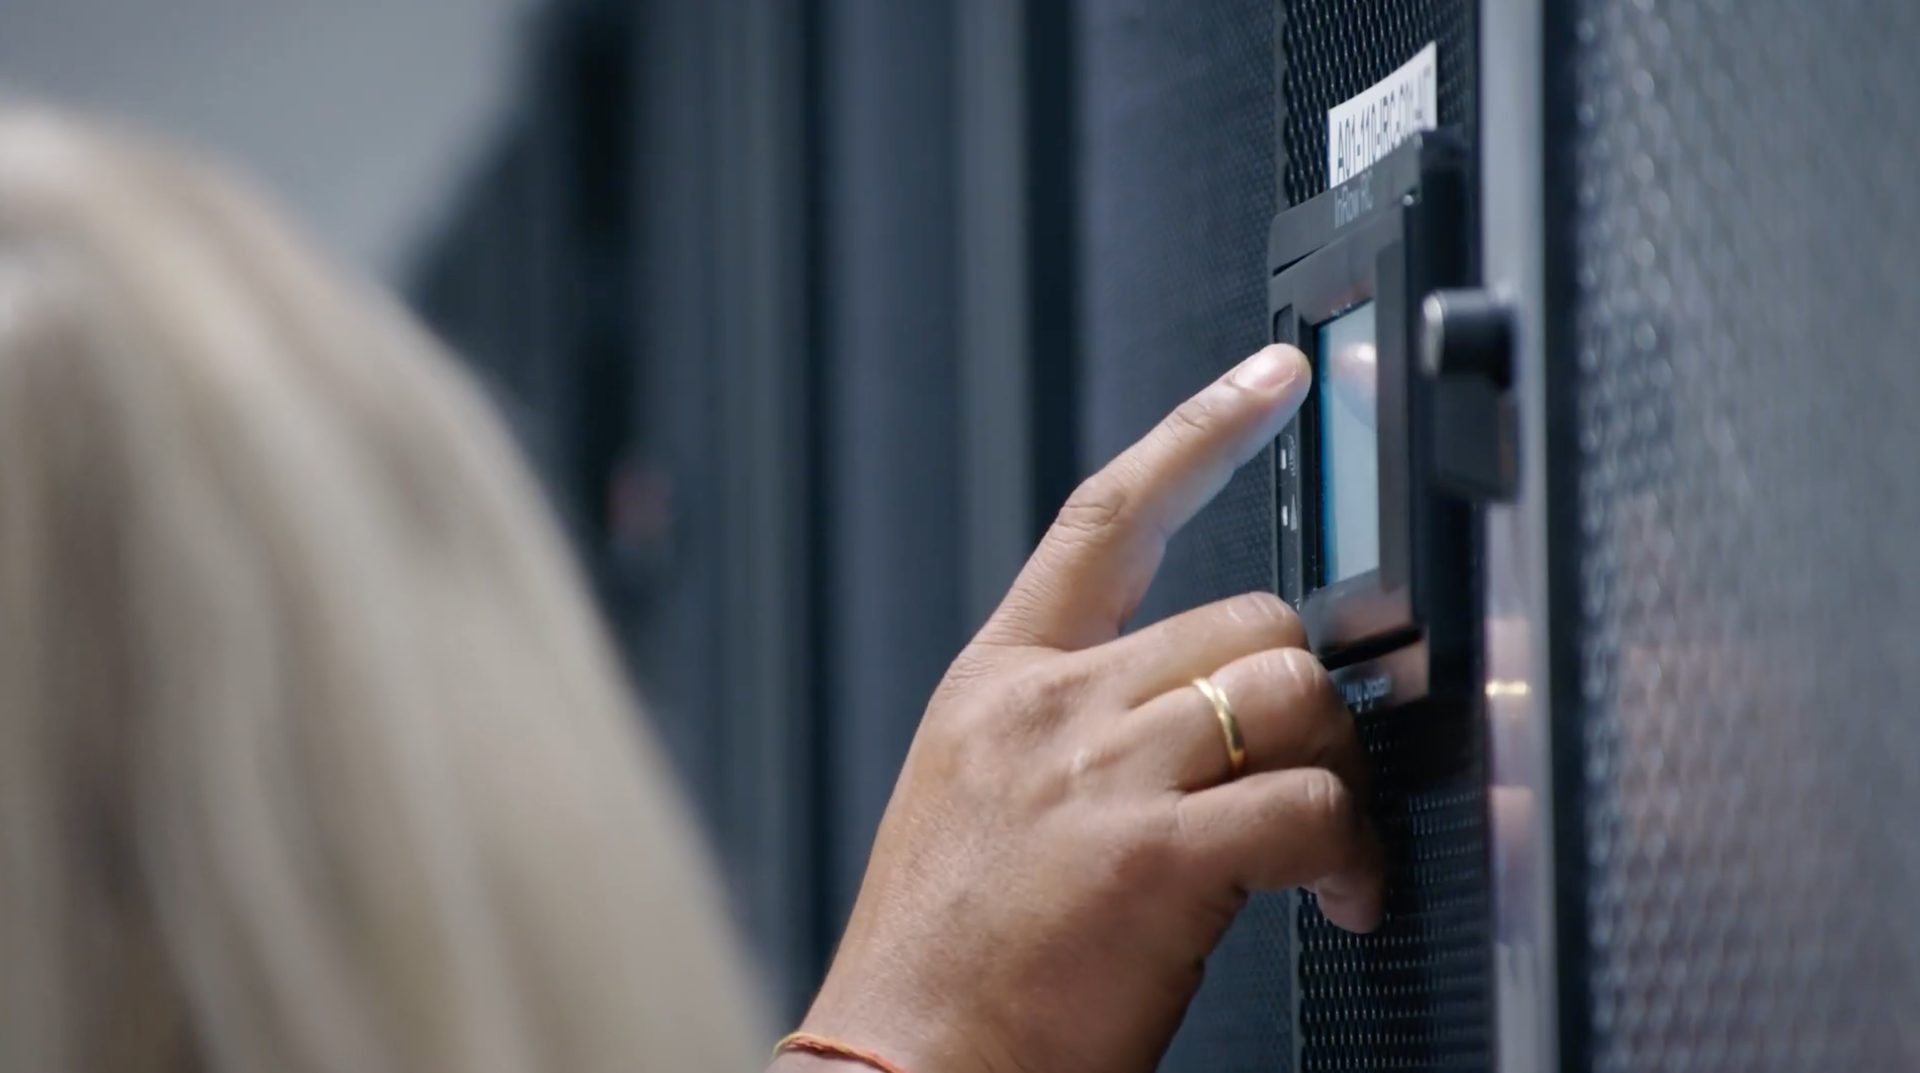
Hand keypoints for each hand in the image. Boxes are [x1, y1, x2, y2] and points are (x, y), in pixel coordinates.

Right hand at [793, 345, 1384, 1072]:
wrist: (897, 1072)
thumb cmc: (939, 962)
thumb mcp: (981, 804)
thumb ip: (1077, 735)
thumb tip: (1207, 718)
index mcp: (1000, 684)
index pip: (1107, 515)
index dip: (1202, 431)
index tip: (1271, 380)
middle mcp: (1049, 707)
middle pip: (1247, 617)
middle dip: (1301, 699)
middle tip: (1308, 781)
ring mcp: (1101, 774)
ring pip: (1290, 693)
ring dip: (1335, 770)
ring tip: (1322, 853)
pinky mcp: (1156, 856)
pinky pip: (1310, 805)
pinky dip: (1349, 855)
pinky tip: (1335, 902)